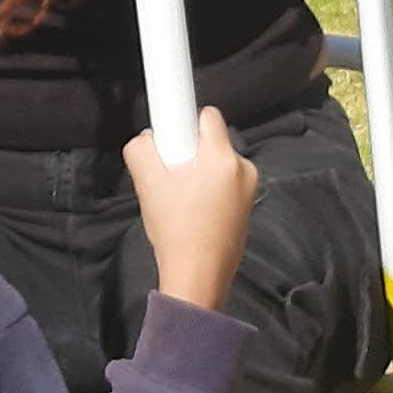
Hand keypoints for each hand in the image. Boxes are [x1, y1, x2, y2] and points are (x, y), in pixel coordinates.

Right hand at [125, 107, 258, 311]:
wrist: (198, 277)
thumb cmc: (175, 232)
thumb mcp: (147, 184)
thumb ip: (142, 149)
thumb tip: (149, 138)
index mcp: (222, 158)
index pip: (207, 115)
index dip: (184, 122)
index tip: (172, 136)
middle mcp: (243, 168)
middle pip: (211, 139)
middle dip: (188, 151)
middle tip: (170, 176)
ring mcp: (250, 188)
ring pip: (217, 161)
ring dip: (199, 171)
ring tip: (181, 199)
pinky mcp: (249, 205)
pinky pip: (225, 181)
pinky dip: (210, 188)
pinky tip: (194, 211)